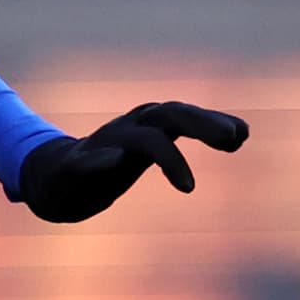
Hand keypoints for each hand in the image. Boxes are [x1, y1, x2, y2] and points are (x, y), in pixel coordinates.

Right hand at [14, 103, 250, 222]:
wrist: (55, 181)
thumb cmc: (112, 162)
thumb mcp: (155, 148)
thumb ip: (194, 135)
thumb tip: (244, 133)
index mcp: (147, 124)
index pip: (184, 113)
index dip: (212, 120)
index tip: (242, 138)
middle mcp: (128, 129)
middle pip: (169, 116)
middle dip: (200, 124)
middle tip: (230, 140)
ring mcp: (102, 146)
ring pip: (139, 140)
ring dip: (167, 158)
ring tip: (189, 186)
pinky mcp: (74, 167)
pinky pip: (89, 161)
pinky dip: (102, 160)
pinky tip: (115, 163)